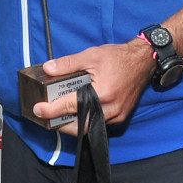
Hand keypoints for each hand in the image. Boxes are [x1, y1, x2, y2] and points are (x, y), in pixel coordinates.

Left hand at [31, 40, 152, 133]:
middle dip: (60, 124)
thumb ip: (68, 63)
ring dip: (72, 125)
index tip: (38, 109)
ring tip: (58, 117)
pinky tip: (76, 114)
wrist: (144, 62)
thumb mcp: (91, 55)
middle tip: (46, 117)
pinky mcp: (121, 116)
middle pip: (79, 125)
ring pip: (89, 127)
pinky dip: (86, 122)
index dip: (51, 109)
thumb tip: (48, 68)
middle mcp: (110, 108)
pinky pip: (99, 124)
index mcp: (101, 93)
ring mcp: (117, 115)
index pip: (70, 106)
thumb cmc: (120, 58)